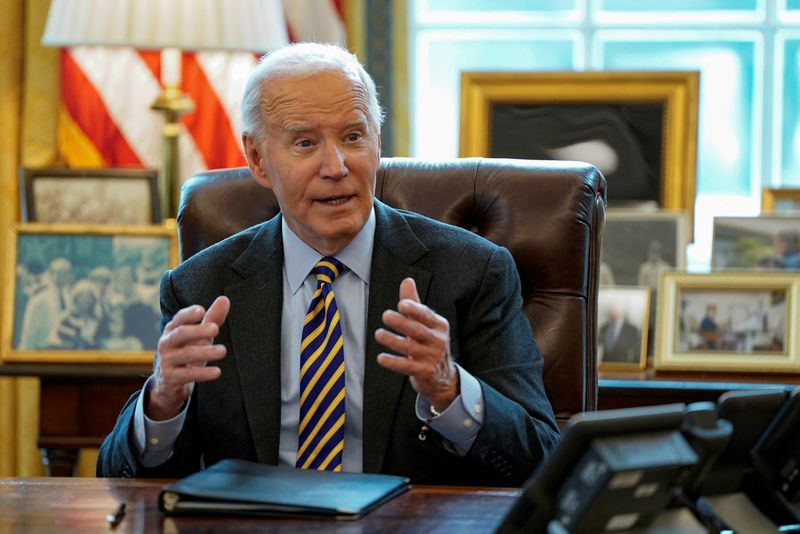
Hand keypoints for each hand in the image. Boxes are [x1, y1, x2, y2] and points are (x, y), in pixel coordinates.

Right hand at [147, 296, 229, 419]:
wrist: (167, 384)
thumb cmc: (187, 352)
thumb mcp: (199, 337)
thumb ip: (212, 319)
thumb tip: (225, 299)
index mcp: (173, 330)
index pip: (179, 319)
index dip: (189, 314)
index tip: (201, 311)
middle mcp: (167, 343)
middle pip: (180, 334)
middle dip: (197, 331)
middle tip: (216, 329)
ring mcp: (167, 361)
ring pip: (185, 354)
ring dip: (205, 352)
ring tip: (223, 351)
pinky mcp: (170, 378)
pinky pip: (187, 374)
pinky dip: (202, 373)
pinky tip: (217, 371)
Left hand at [375, 278, 458, 411]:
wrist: (443, 376)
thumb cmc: (430, 343)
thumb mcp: (425, 323)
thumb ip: (414, 303)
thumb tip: (407, 280)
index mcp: (439, 325)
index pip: (426, 315)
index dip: (414, 309)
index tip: (401, 304)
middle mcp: (438, 340)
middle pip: (418, 330)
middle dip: (402, 322)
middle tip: (386, 316)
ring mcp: (432, 357)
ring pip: (410, 348)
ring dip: (393, 341)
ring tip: (378, 334)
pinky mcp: (425, 372)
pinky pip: (407, 366)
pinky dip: (393, 362)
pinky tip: (381, 358)